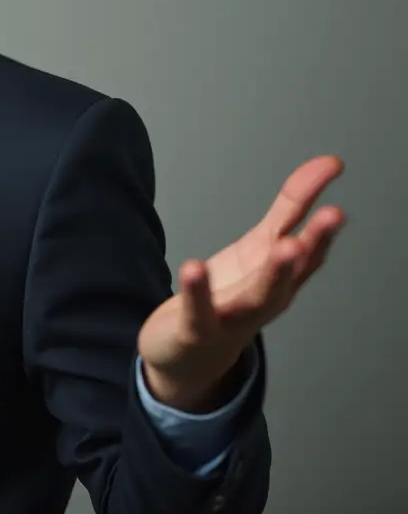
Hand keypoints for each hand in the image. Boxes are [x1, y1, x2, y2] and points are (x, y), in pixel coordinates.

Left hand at [137, 154, 346, 411]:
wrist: (190, 358)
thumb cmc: (230, 298)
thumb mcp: (261, 248)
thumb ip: (290, 209)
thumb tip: (325, 166)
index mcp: (280, 276)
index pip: (308, 246)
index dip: (322, 212)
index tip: (335, 172)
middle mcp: (264, 298)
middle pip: (292, 274)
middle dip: (312, 246)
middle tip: (332, 217)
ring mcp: (232, 317)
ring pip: (257, 297)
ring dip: (273, 272)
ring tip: (285, 245)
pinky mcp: (196, 329)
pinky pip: (198, 311)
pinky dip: (198, 291)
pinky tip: (194, 266)